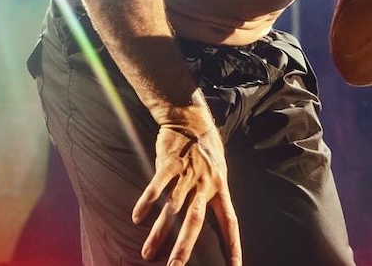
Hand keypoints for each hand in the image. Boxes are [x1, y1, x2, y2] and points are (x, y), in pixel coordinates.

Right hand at [132, 116, 240, 265]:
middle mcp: (204, 184)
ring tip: (148, 253)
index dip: (232, 245)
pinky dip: (147, 202)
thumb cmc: (205, 148)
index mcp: (220, 188)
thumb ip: (213, 195)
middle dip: (185, 246)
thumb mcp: (218, 171)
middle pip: (195, 220)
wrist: (191, 118)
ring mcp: (186, 174)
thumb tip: (209, 219)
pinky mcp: (168, 164)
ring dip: (159, 232)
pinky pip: (157, 186)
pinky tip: (138, 218)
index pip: (229, 222)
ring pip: (172, 209)